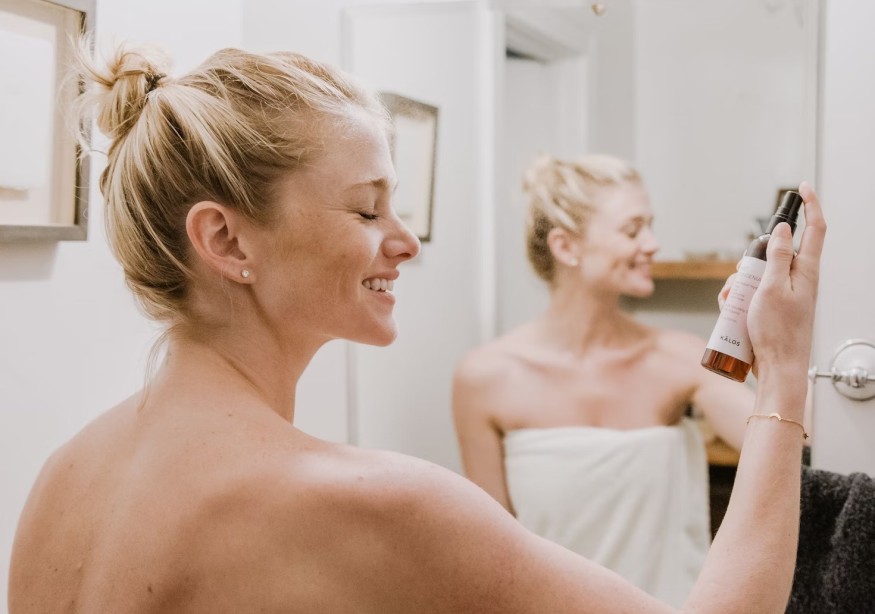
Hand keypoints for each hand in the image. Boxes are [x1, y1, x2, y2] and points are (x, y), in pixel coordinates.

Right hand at [747, 182, 825, 379]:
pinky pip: (751, 294)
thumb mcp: (774, 288)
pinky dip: (738, 299)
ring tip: (733, 301)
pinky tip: (731, 311)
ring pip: (757, 274)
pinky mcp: (771, 309)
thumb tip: (785, 230)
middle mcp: (798, 280)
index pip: (815, 229)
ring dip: (739, 283)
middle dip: (750, 261)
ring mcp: (784, 295)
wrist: (778, 369)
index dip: (810, 205)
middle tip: (742, 278)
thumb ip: (780, 256)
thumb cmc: (779, 333)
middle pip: (773, 253)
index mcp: (807, 271)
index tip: (801, 188)